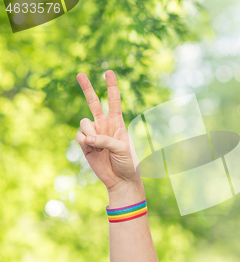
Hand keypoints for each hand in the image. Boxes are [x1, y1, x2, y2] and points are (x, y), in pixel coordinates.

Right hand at [75, 70, 140, 194]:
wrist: (120, 180)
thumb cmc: (127, 163)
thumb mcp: (122, 148)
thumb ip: (105, 140)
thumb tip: (86, 138)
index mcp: (118, 123)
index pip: (114, 101)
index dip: (111, 86)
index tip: (108, 72)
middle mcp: (104, 125)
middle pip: (93, 102)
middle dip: (87, 88)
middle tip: (79, 73)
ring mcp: (93, 134)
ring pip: (84, 122)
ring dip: (89, 132)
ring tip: (97, 145)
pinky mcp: (85, 144)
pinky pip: (79, 136)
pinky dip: (84, 143)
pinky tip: (92, 151)